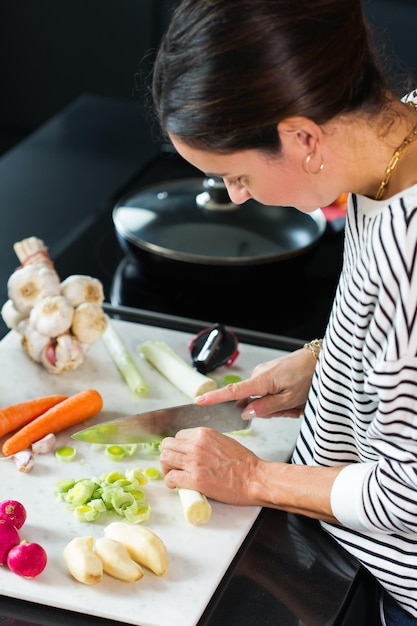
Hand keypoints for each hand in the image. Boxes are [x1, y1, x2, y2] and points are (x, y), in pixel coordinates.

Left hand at [160, 427, 262, 504]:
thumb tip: (194, 448)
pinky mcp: (194, 479)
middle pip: (167, 446)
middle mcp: (196, 445)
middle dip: (168, 456)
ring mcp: (194, 461)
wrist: (254, 478)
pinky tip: (177, 485)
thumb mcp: (223, 441)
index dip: (177, 447)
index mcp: (203, 434)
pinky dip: (171, 482)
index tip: (180, 456)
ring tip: (174, 475)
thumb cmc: (244, 463)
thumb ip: (206, 442)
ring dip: (167, 468)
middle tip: (173, 466)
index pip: (177, 436)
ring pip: (165, 459)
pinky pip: (171, 477)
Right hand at [195, 347, 315, 418]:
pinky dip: (282, 398)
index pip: (232, 392)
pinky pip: (270, 392)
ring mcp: (265, 373)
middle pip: (253, 403)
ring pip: (264, 399)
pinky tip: (296, 398)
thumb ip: (266, 408)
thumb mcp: (289, 400)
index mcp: (261, 381)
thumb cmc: (308, 377)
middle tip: (291, 409)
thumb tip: (246, 413)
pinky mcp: (272, 373)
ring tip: (297, 403)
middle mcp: (259, 375)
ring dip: (280, 406)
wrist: (322, 360)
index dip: (214, 398)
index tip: (199, 402)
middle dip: (271, 411)